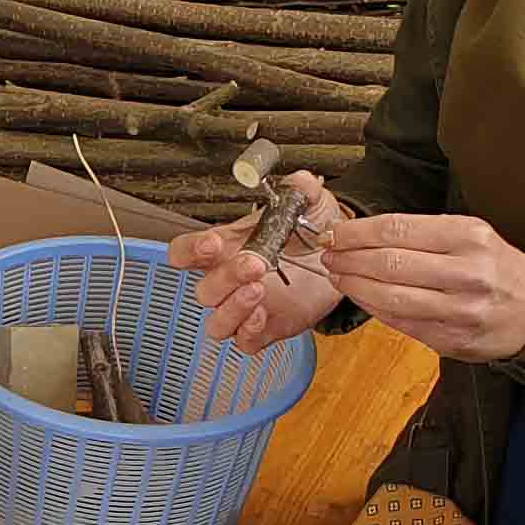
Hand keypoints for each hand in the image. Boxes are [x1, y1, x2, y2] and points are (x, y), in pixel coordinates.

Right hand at [174, 181, 347, 351]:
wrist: (339, 261)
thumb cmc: (311, 232)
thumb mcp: (309, 204)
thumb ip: (301, 191)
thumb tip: (300, 182)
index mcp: (227, 248)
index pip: (186, 252)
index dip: (190, 251)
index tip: (212, 244)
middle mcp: (229, 281)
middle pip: (204, 290)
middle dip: (226, 277)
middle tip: (255, 262)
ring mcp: (245, 308)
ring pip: (217, 322)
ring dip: (232, 308)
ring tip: (258, 289)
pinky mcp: (265, 329)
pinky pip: (243, 342)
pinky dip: (248, 332)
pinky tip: (263, 314)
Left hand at [316, 209, 524, 363]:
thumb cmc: (500, 269)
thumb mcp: (474, 236)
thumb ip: (425, 234)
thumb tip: (366, 233)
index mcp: (469, 237)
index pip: (398, 230)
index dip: (357, 233)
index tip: (334, 233)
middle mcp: (466, 272)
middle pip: (389, 263)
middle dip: (349, 259)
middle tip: (328, 255)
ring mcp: (459, 309)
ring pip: (390, 297)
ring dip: (355, 286)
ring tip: (338, 276)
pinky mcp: (451, 339)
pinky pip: (401, 322)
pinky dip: (374, 309)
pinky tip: (362, 298)